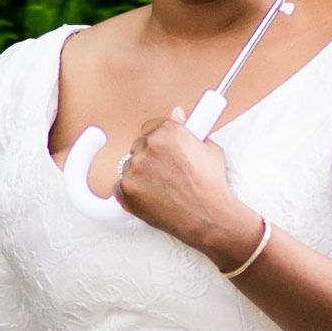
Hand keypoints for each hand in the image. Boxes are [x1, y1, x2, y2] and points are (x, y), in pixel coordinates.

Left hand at [115, 107, 257, 261]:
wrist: (209, 216)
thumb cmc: (212, 185)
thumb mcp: (209, 149)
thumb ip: (190, 130)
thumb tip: (178, 114)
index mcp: (168, 131)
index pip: (150, 127)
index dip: (158, 140)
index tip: (162, 149)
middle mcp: (149, 146)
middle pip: (138, 146)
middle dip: (149, 158)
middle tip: (165, 174)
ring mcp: (134, 168)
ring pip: (129, 167)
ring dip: (140, 175)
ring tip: (162, 190)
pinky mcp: (125, 190)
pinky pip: (119, 187)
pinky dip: (131, 193)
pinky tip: (149, 199)